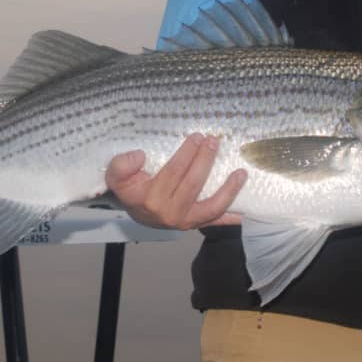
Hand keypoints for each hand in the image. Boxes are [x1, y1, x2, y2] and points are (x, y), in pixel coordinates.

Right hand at [105, 133, 246, 228]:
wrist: (134, 210)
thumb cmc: (129, 188)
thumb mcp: (116, 175)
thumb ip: (121, 165)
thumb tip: (140, 155)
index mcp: (150, 200)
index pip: (173, 173)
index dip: (187, 154)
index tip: (196, 137)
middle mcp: (169, 214)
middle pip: (193, 184)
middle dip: (206, 160)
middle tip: (214, 140)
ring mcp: (185, 222)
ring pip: (211, 207)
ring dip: (229, 190)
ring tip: (241, 173)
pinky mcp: (195, 224)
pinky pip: (216, 221)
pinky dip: (232, 217)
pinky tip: (246, 210)